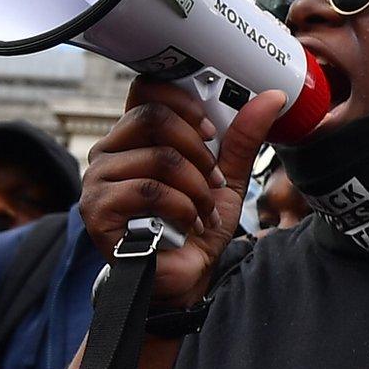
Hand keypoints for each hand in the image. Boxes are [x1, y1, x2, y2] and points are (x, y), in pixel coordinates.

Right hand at [79, 79, 286, 307]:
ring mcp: (99, 179)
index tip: (210, 128)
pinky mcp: (97, 209)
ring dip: (196, 188)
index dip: (181, 100)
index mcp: (136, 137)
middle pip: (153, 117)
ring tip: (203, 211)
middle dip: (197, 149)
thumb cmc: (195, 225)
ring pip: (158, 158)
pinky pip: (149, 191)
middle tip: (212, 177)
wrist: (183, 278)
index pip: (145, 90)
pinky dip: (182, 209)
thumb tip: (271, 97)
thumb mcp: (226, 177)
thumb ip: (241, 137)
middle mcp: (110, 151)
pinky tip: (188, 225)